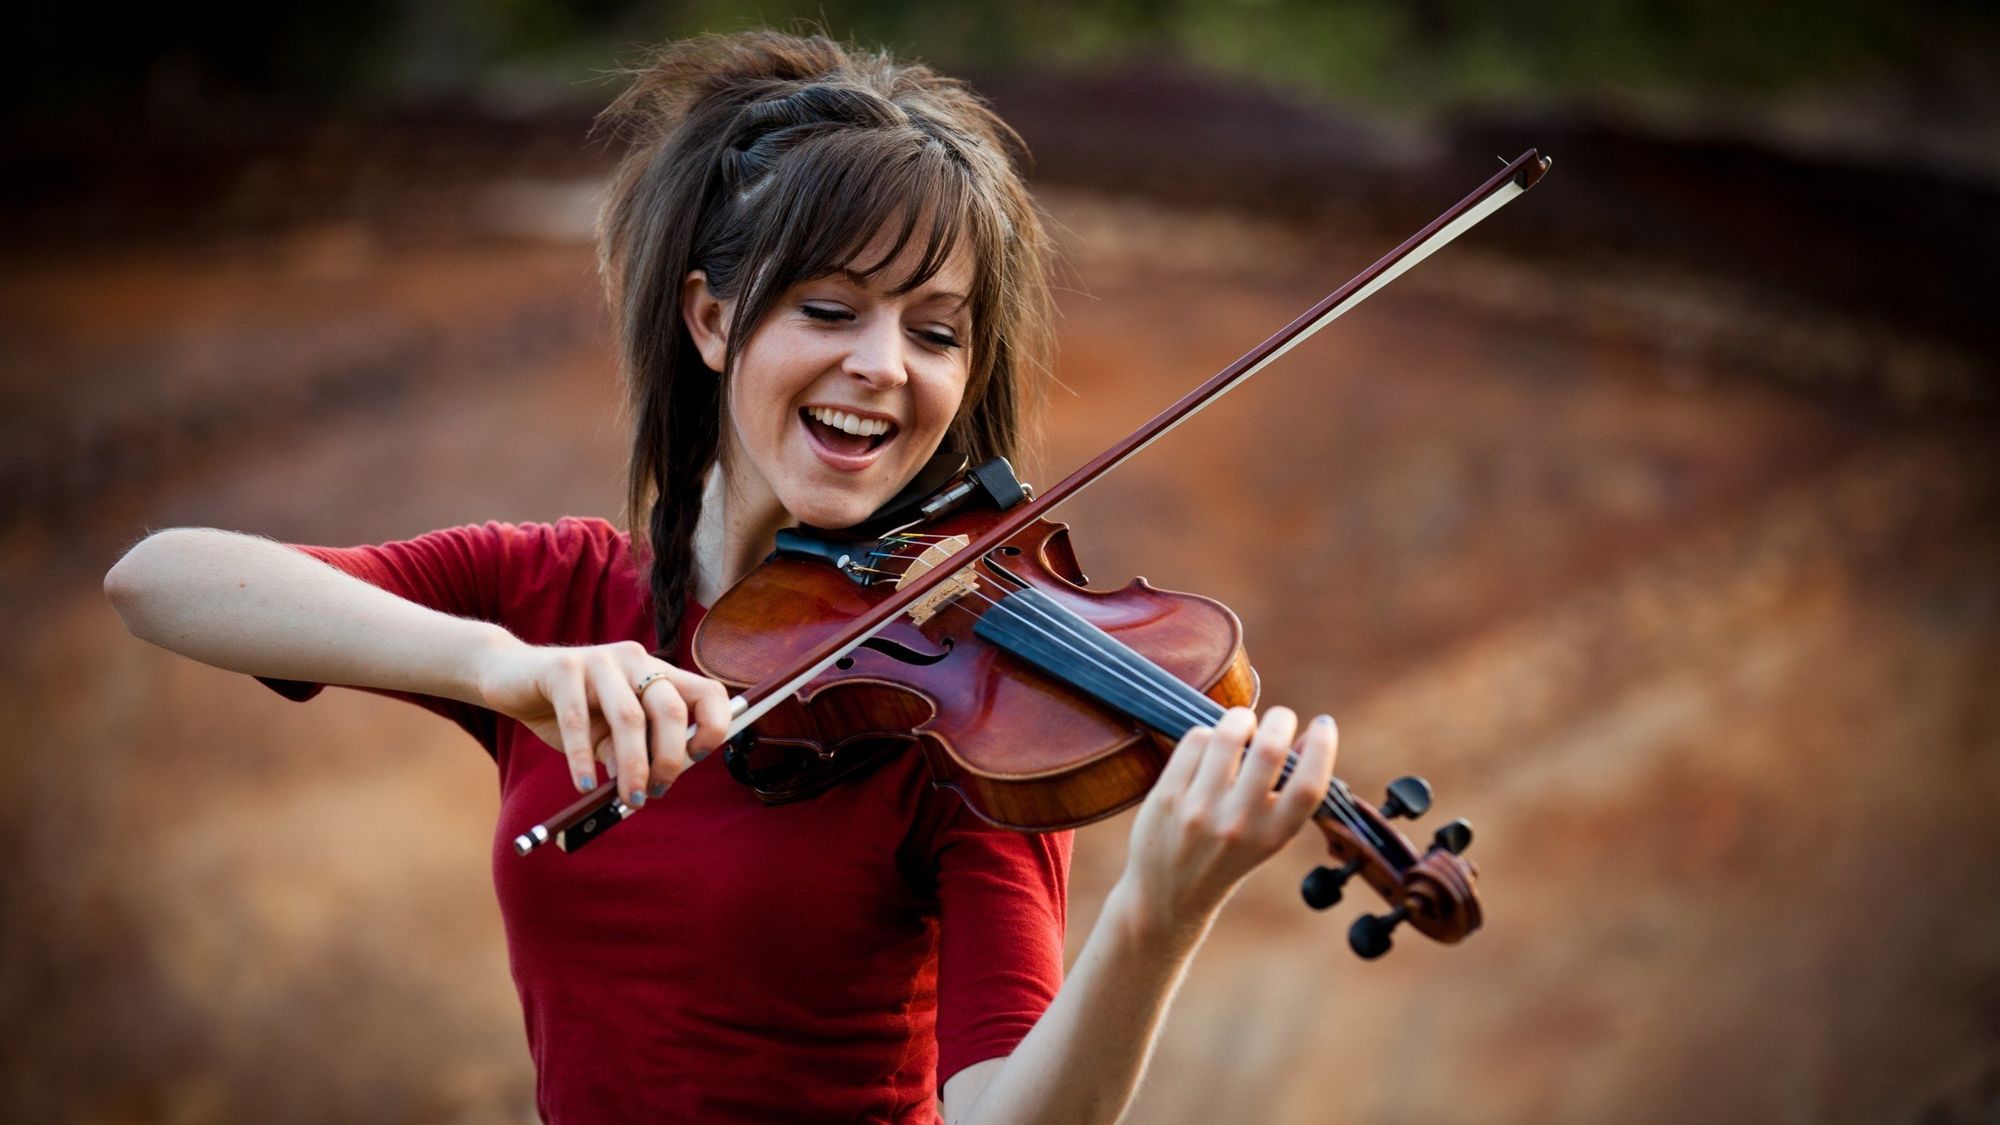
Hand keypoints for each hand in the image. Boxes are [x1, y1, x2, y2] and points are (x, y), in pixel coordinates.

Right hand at [474, 639, 731, 804]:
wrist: (511, 677)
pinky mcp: (563, 669)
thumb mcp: (606, 735)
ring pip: (628, 717)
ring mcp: (600, 661)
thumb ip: (629, 752)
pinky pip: (577, 720)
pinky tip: (585, 785)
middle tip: (658, 791)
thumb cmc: (568, 709)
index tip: (698, 757)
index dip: (713, 725)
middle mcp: (635, 661)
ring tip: (630, 798)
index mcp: (656, 673)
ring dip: (633, 765)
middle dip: (670, 757)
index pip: (708, 692)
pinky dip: (582, 758)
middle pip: (670, 708)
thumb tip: (647, 786)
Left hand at [1114, 706, 1337, 943]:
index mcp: (1273, 837)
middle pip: (1270, 749)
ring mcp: (1200, 809)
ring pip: (1227, 735)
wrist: (1168, 896)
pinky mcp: (1168, 796)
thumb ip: (1290, 790)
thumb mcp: (1267, 835)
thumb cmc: (1228, 857)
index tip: (1324, 724)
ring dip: (1241, 718)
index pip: (1309, 785)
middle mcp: (1238, 824)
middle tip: (1279, 718)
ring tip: (1242, 723)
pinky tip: (1210, 745)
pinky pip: (1195, 741)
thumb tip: (1314, 735)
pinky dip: (1208, 734)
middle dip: (1280, 719)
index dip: (1323, 746)